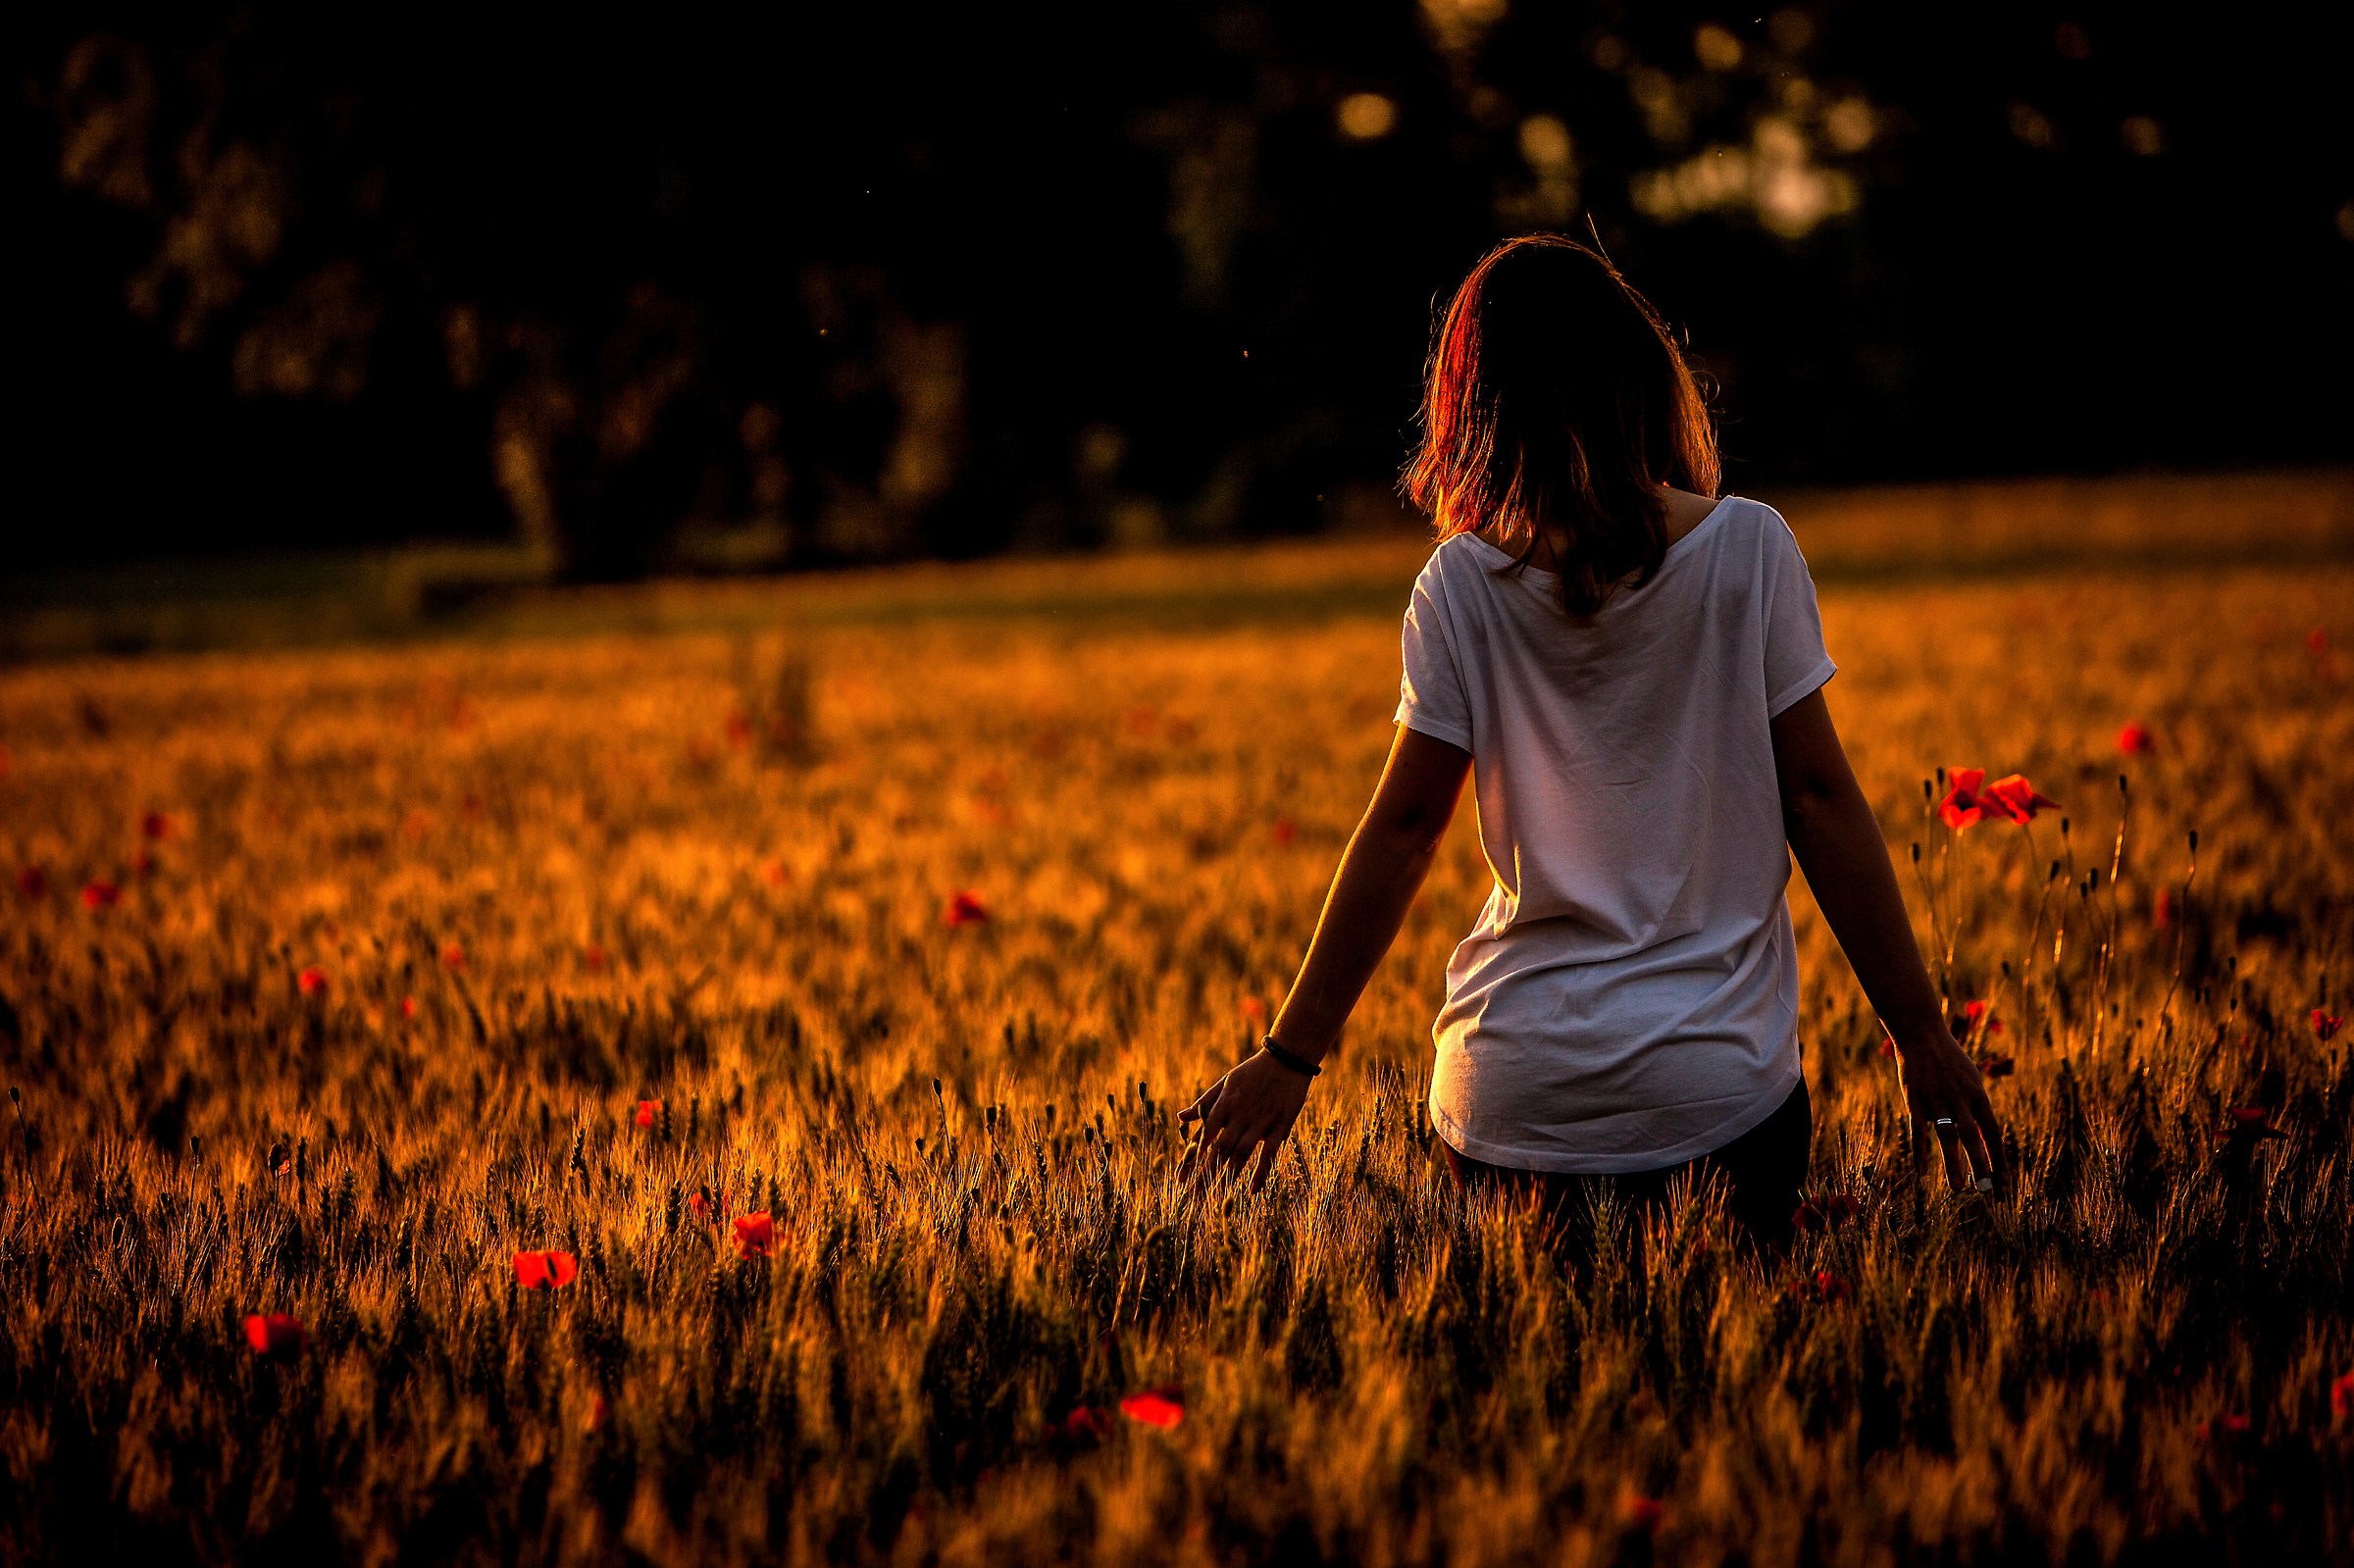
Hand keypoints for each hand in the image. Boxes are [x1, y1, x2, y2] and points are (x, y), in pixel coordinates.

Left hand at [1177, 1048, 1313, 1189]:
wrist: (1287, 1059)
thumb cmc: (1252, 1072)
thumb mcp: (1225, 1083)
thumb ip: (1203, 1103)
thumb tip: (1180, 1117)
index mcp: (1224, 1104)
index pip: (1203, 1137)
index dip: (1191, 1159)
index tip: (1180, 1180)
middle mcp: (1240, 1115)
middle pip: (1220, 1150)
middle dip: (1206, 1175)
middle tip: (1194, 1198)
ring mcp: (1261, 1121)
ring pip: (1242, 1153)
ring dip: (1229, 1177)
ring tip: (1218, 1199)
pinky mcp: (1281, 1126)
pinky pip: (1269, 1153)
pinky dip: (1261, 1172)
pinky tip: (1252, 1191)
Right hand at [1895, 1028, 2002, 1193]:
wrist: (1921, 1032)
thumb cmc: (1949, 1058)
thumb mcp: (1971, 1078)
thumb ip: (1977, 1106)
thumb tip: (1985, 1135)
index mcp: (1978, 1095)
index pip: (1993, 1134)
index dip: (1999, 1159)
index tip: (2005, 1184)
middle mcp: (1960, 1099)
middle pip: (1974, 1138)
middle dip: (1982, 1167)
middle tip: (1988, 1194)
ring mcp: (1937, 1099)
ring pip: (1947, 1137)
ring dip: (1954, 1164)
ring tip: (1959, 1189)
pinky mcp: (1914, 1098)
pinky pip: (1918, 1129)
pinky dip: (1919, 1151)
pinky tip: (1921, 1172)